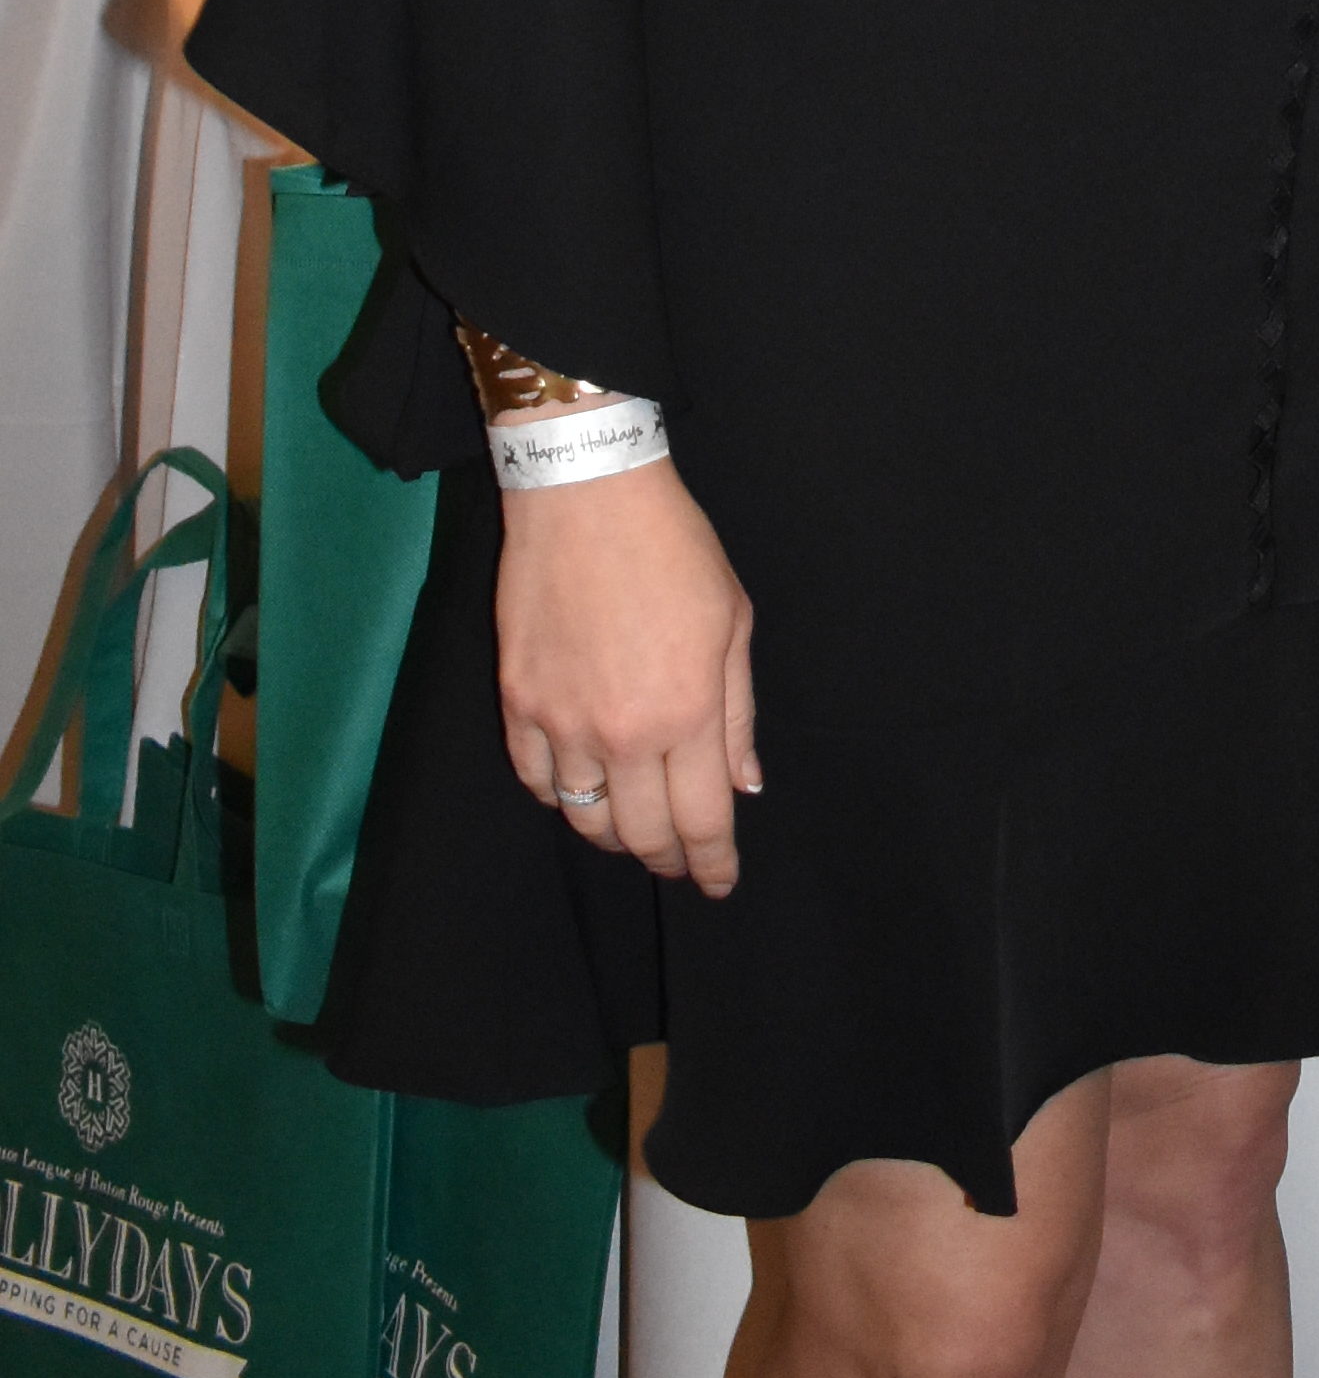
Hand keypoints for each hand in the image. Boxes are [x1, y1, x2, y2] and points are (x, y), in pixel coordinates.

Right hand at [497, 456, 758, 894]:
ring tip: (632, 831)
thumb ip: (737, 714)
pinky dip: (558, 798)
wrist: (585, 495)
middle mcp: (622, 732)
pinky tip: (578, 791)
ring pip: (582, 818)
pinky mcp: (516, 701)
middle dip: (665, 859)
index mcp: (686, 713)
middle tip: (679, 863)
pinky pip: (534, 780)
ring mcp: (561, 721)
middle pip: (640, 835)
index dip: (712, 863)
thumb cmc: (674, 549)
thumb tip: (743, 786)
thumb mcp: (734, 623)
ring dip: (612, 836)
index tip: (719, 882)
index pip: (701, 821)